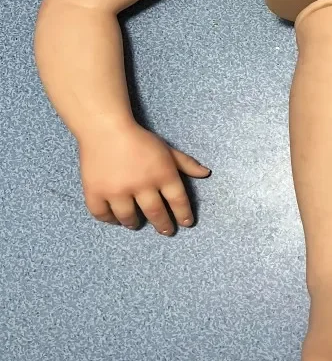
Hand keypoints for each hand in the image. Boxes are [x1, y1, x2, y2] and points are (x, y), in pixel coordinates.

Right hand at [78, 123, 211, 235]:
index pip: (178, 201)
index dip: (184, 214)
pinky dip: (110, 220)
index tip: (186, 223)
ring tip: (137, 224)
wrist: (105, 129)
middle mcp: (142, 184)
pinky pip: (102, 215)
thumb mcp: (167, 149)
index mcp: (162, 173)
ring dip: (135, 223)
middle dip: (163, 225)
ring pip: (128, 218)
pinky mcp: (95, 192)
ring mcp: (117, 190)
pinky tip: (115, 219)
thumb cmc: (140, 139)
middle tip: (167, 231)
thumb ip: (186, 164)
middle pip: (156, 213)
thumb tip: (206, 173)